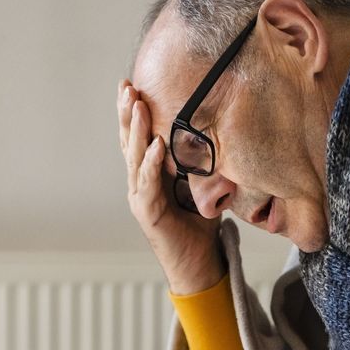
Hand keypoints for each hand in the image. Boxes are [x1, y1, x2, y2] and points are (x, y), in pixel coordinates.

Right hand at [117, 78, 223, 294]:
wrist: (197, 264)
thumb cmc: (198, 225)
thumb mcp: (202, 183)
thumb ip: (202, 160)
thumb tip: (222, 130)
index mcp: (149, 174)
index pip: (137, 138)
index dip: (132, 113)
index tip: (131, 85)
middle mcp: (139, 183)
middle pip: (129, 142)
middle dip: (127, 113)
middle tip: (127, 86)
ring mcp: (140, 198)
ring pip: (134, 158)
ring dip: (136, 131)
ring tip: (137, 105)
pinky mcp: (148, 214)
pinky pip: (148, 184)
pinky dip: (151, 163)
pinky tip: (156, 145)